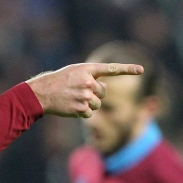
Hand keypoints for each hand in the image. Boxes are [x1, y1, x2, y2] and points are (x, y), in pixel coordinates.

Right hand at [27, 63, 143, 117]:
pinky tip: (71, 107)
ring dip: (88, 104)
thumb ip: (91, 77)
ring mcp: (85, 95)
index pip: (111, 69)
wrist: (41, 93)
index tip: (141, 70)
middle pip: (103, 92)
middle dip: (95, 94)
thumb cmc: (58, 81)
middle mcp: (88, 81)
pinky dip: (82, 112)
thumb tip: (105, 88)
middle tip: (80, 92)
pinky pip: (89, 113)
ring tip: (73, 99)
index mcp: (87, 69)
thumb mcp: (75, 73)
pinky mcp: (81, 108)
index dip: (128, 69)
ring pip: (97, 104)